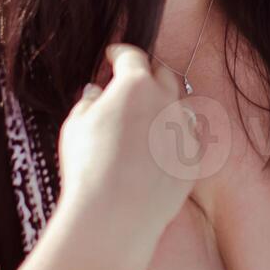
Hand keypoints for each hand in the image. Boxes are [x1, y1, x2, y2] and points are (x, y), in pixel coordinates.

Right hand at [56, 44, 199, 243]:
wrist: (115, 215)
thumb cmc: (88, 167)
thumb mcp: (76, 126)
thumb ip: (89, 103)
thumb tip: (97, 95)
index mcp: (136, 85)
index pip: (132, 57)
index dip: (119, 54)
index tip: (113, 55)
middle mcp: (166, 102)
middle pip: (162, 75)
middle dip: (146, 75)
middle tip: (130, 84)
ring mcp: (185, 130)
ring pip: (179, 107)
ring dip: (164, 106)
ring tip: (146, 118)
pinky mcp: (193, 159)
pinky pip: (187, 139)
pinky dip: (174, 138)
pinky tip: (157, 149)